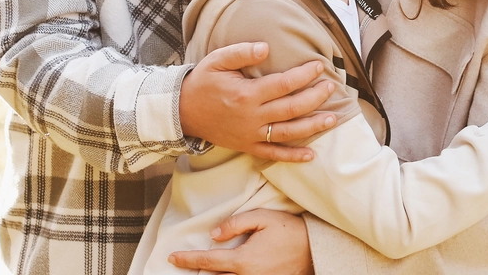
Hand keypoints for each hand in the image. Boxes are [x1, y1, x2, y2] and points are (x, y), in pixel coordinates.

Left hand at [169, 209, 312, 274]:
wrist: (315, 249)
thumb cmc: (290, 230)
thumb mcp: (263, 218)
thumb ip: (236, 223)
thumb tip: (214, 235)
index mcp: (244, 260)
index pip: (208, 262)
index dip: (188, 260)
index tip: (173, 257)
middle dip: (197, 274)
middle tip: (181, 265)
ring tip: (201, 270)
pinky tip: (225, 272)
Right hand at [179, 42, 338, 162]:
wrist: (182, 111)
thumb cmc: (202, 82)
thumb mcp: (217, 60)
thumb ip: (242, 52)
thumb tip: (266, 47)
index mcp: (246, 94)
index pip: (284, 85)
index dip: (304, 75)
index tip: (319, 65)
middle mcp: (251, 117)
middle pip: (291, 109)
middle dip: (315, 98)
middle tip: (331, 87)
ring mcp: (250, 135)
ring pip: (288, 133)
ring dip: (312, 127)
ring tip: (333, 118)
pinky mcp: (247, 146)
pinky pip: (273, 155)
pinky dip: (292, 156)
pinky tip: (311, 155)